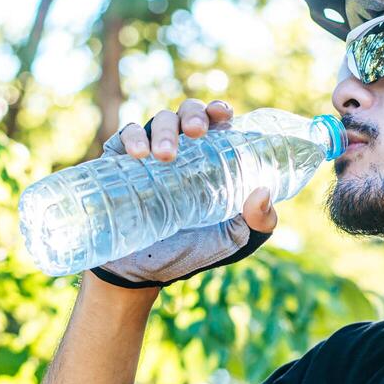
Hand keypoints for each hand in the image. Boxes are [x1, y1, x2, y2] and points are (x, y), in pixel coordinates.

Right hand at [89, 98, 277, 288]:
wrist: (144, 273)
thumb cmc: (194, 250)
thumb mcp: (236, 239)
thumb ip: (260, 222)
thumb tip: (262, 192)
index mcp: (211, 156)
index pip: (216, 121)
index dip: (218, 110)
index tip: (222, 115)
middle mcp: (182, 148)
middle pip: (187, 113)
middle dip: (192, 115)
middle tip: (195, 133)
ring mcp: (150, 153)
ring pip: (158, 121)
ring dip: (164, 130)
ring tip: (165, 155)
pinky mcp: (121, 162)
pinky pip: (125, 136)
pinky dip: (132, 138)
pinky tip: (138, 154)